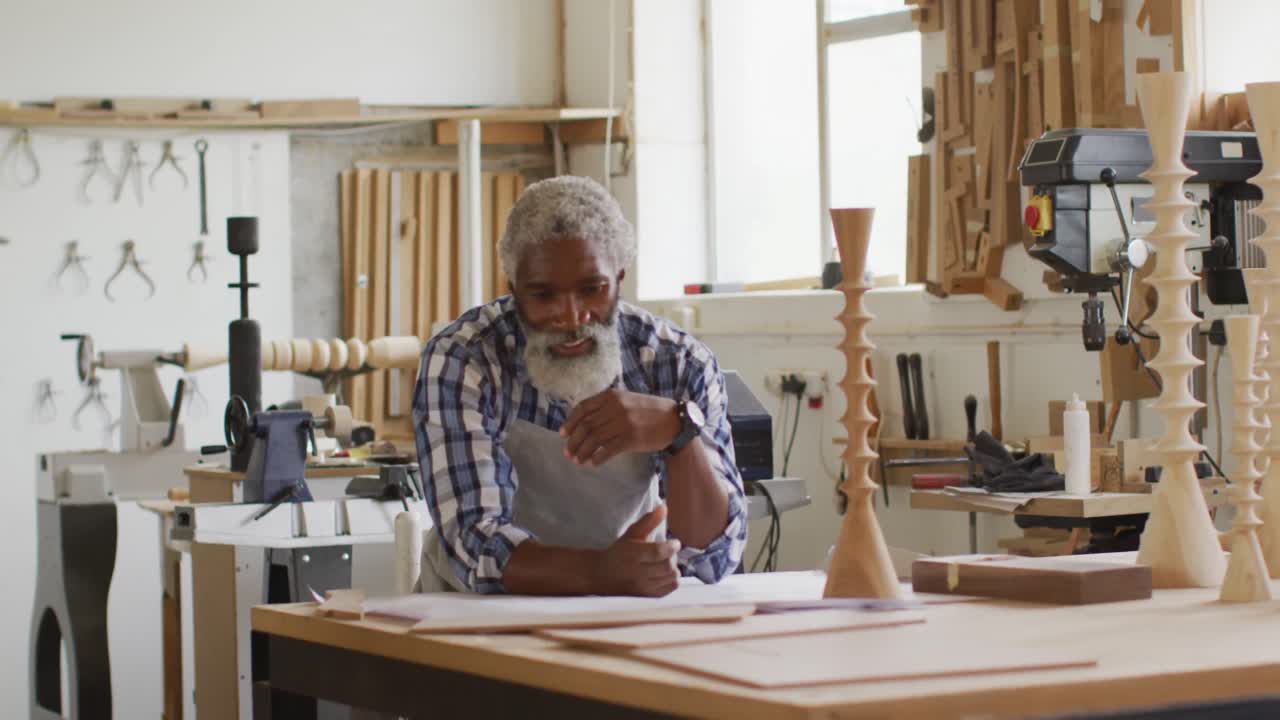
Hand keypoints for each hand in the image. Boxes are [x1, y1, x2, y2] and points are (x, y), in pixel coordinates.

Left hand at [561, 389, 679, 465]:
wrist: (674, 421)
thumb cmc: (649, 411)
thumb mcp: (627, 400)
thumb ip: (607, 406)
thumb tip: (584, 423)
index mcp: (612, 396)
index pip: (582, 408)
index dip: (570, 422)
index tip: (563, 434)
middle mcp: (616, 407)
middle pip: (586, 426)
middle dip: (573, 441)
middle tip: (568, 453)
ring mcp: (624, 422)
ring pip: (594, 439)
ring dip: (582, 451)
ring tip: (577, 460)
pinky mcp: (631, 438)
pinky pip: (608, 450)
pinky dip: (598, 457)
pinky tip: (594, 462)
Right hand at [590, 505, 680, 596]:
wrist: (601, 575)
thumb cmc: (618, 552)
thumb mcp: (631, 534)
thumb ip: (648, 521)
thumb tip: (664, 507)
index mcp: (632, 555)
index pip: (659, 552)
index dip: (672, 546)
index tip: (675, 543)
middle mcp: (636, 573)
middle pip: (668, 566)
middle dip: (673, 556)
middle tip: (669, 552)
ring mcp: (642, 588)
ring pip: (671, 577)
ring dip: (673, 568)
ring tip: (666, 562)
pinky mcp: (646, 597)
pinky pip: (670, 588)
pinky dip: (672, 579)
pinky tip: (664, 573)